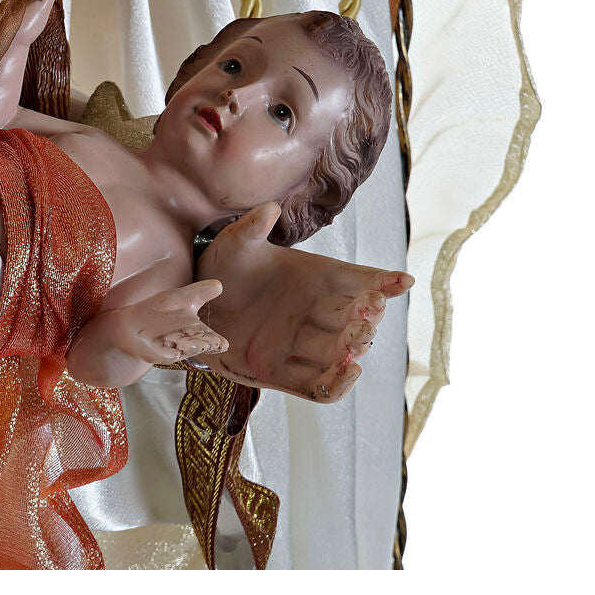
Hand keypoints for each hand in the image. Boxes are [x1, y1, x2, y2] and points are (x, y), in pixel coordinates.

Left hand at [111, 280, 229, 364]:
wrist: (130, 324)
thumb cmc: (159, 312)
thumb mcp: (180, 299)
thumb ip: (200, 293)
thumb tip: (219, 284)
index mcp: (194, 330)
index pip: (209, 338)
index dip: (216, 342)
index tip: (222, 343)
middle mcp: (185, 342)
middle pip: (198, 345)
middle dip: (204, 344)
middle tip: (211, 343)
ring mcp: (171, 348)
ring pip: (183, 350)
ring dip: (189, 347)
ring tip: (197, 345)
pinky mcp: (156, 352)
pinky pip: (164, 354)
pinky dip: (168, 352)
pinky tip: (172, 351)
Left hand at [193, 202, 412, 402]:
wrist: (192, 304)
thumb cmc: (223, 267)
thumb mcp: (235, 245)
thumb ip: (252, 229)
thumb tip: (269, 208)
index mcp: (318, 279)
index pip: (359, 280)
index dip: (383, 282)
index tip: (402, 281)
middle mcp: (317, 312)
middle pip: (355, 317)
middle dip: (368, 316)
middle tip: (370, 310)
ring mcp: (302, 345)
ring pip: (341, 351)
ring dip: (353, 348)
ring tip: (357, 342)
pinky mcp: (281, 374)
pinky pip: (318, 386)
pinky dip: (338, 384)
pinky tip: (350, 372)